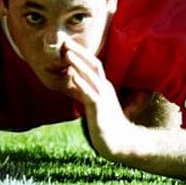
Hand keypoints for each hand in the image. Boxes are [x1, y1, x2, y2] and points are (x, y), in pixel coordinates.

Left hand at [61, 41, 134, 159]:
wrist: (119, 143)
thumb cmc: (105, 123)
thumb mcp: (92, 103)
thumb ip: (83, 91)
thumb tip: (71, 81)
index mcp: (103, 86)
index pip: (93, 65)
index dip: (81, 53)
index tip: (68, 44)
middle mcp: (104, 88)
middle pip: (94, 64)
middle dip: (80, 52)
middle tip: (65, 41)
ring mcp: (103, 98)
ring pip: (91, 76)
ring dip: (78, 63)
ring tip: (66, 53)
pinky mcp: (99, 110)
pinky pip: (89, 94)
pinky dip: (81, 83)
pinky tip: (71, 76)